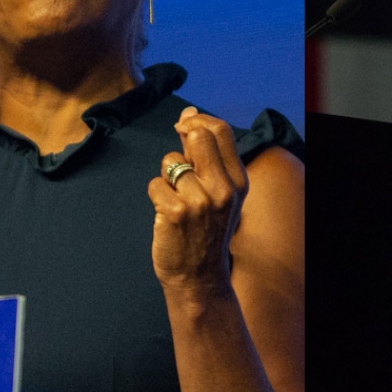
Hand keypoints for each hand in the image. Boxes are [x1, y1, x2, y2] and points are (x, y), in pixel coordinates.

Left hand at [147, 106, 248, 298]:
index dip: (198, 121)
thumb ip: (204, 154)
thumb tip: (189, 113)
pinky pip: (154, 184)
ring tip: (176, 200)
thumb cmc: (205, 231)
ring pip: (170, 162)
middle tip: (178, 167)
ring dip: (166, 177)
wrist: (198, 277)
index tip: (184, 126)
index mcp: (237, 181)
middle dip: (181, 145)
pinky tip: (166, 214)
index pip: (221, 131)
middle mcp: (223, 189)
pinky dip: (155, 196)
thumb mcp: (217, 192)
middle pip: (197, 138)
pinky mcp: (175, 212)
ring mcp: (200, 201)